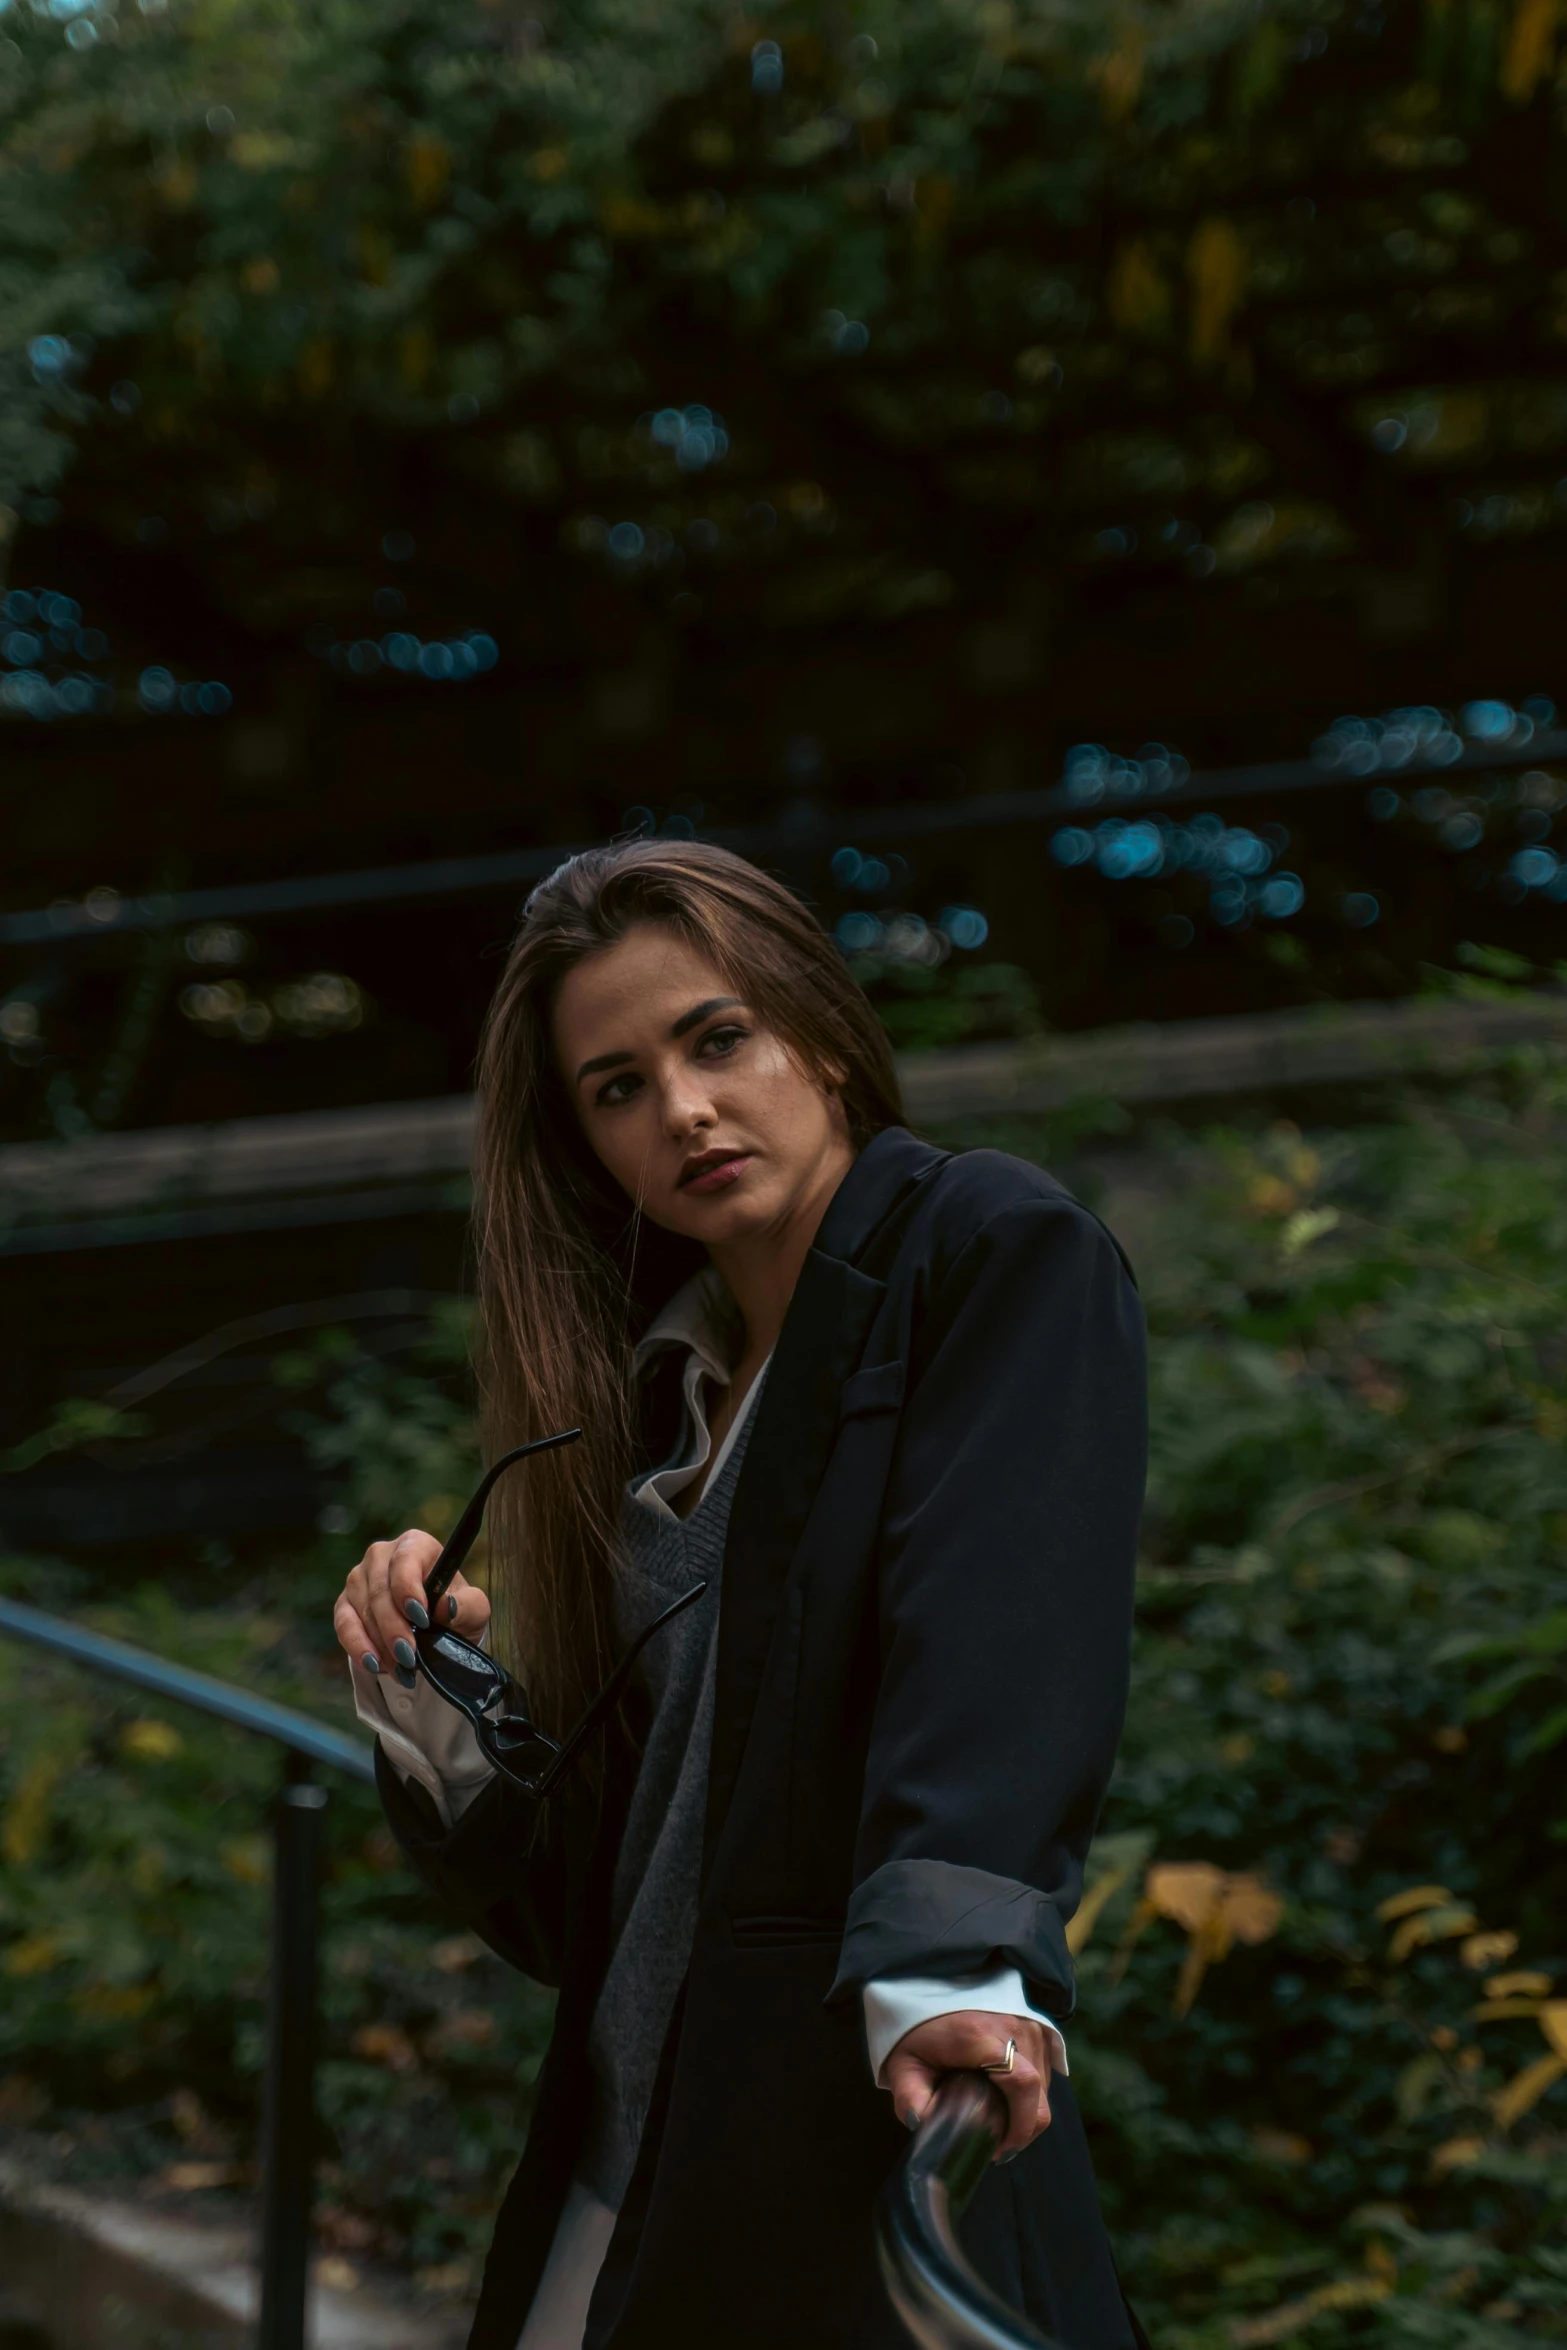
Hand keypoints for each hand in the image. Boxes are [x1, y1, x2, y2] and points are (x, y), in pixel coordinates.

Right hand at [332, 1530, 490, 1686]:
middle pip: (380, 1590)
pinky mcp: (345, 1603)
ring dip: (380, 1644)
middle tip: (409, 1656)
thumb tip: (444, 1607)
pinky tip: (373, 1665)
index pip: (405, 1559)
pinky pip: (344, 1625)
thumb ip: (466, 1606)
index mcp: (416, 1545)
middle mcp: (382, 1555)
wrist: (434, 1629)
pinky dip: (358, 1647)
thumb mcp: (473, 1609)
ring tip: (400, 1669)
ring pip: (362, 1611)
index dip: (409, 1588)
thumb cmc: (455, 1609)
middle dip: (394, 1628)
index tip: (421, 1618)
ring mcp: (359, 1578)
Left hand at [883, 2011, 1051, 2161]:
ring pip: (1044, 2085)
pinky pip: (1046, 2070)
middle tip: (997, 2145)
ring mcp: (1030, 2023)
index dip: (1019, 2125)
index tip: (998, 2149)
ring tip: (999, 2120)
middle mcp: (1013, 2027)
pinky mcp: (1037, 2025)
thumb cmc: (917, 2025)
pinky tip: (1008, 2098)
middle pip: (1038, 2093)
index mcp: (979, 2036)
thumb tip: (926, 2130)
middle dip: (1023, 2129)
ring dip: (1027, 2111)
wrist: (934, 1983)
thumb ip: (910, 2099)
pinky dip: (1032, 2093)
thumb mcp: (904, 2063)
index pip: (1022, 2084)